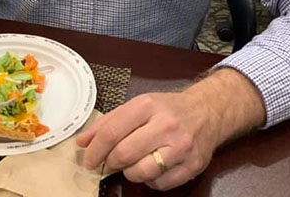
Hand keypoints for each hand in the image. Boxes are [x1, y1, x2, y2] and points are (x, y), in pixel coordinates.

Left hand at [76, 68, 264, 190]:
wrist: (207, 111)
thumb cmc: (167, 109)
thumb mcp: (137, 106)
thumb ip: (109, 122)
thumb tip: (83, 142)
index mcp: (147, 106)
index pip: (111, 131)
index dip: (95, 149)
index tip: (88, 159)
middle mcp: (165, 125)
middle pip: (124, 153)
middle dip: (110, 163)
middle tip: (108, 163)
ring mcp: (180, 147)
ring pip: (142, 172)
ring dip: (130, 172)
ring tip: (132, 164)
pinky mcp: (192, 166)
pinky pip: (160, 184)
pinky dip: (150, 181)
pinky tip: (151, 167)